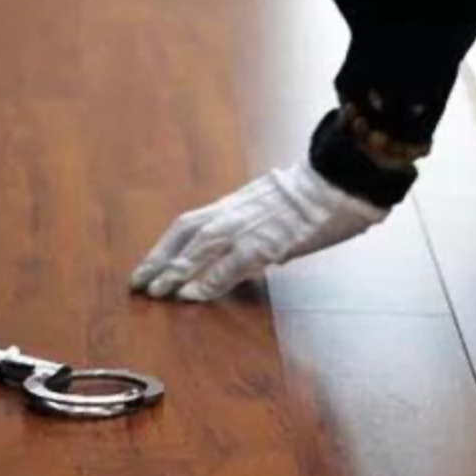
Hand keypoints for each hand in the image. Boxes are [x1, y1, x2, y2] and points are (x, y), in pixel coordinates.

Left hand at [129, 159, 387, 301]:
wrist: (337, 179)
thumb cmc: (314, 194)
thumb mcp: (273, 206)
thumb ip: (256, 228)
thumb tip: (255, 255)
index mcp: (232, 204)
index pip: (187, 225)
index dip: (164, 247)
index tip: (147, 267)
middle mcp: (232, 213)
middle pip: (184, 236)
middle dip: (159, 261)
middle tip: (138, 284)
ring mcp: (247, 227)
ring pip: (199, 249)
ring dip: (175, 272)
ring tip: (156, 293)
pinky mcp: (265, 242)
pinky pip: (230, 264)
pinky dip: (208, 280)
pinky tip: (193, 295)